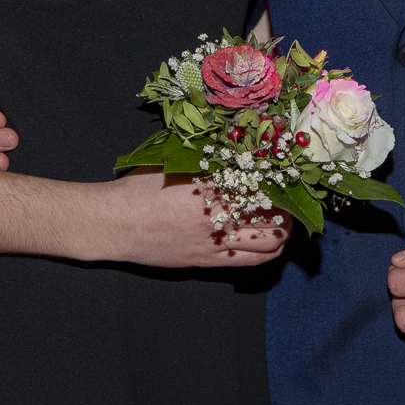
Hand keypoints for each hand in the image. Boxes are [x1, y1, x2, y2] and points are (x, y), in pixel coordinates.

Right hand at [91, 167, 289, 268]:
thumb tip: (227, 144)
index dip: (278, 178)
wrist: (114, 224)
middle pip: (272, 212)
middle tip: (290, 199)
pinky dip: (267, 252)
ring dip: (282, 231)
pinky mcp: (207, 261)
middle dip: (288, 207)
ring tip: (284, 222)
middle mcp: (218, 213)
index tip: (285, 173)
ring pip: (268, 241)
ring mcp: (214, 240)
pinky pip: (249, 261)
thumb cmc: (138, 189)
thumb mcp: (170, 161)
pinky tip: (270, 243)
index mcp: (209, 183)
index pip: (260, 181)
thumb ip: (201, 156)